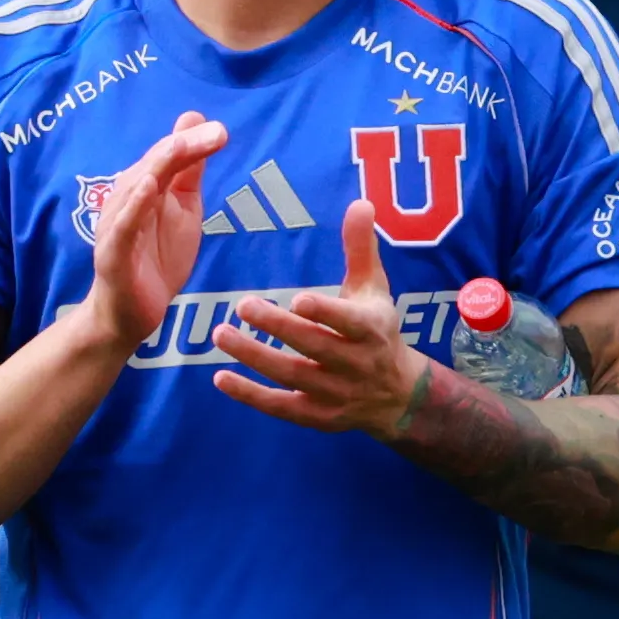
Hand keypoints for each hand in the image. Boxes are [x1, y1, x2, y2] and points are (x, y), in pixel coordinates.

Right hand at [63, 112, 224, 355]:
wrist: (130, 313)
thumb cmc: (156, 258)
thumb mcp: (183, 210)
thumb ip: (188, 172)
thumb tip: (197, 123)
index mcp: (145, 187)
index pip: (170, 157)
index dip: (194, 141)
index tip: (221, 132)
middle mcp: (126, 199)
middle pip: (154, 165)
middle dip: (183, 146)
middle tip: (216, 133)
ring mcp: (117, 225)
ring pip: (136, 188)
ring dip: (159, 165)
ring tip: (180, 146)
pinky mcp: (112, 253)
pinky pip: (123, 226)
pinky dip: (134, 206)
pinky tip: (148, 188)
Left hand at [213, 201, 430, 438]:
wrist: (398, 395)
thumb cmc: (378, 330)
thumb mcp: (375, 289)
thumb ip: (361, 248)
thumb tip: (361, 202)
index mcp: (371, 329)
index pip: (348, 322)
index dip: (325, 313)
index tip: (298, 300)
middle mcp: (356, 364)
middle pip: (313, 347)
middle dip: (277, 328)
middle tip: (242, 306)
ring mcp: (336, 394)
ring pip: (292, 377)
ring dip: (255, 357)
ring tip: (220, 334)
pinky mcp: (318, 417)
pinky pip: (281, 407)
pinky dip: (251, 396)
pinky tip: (221, 378)